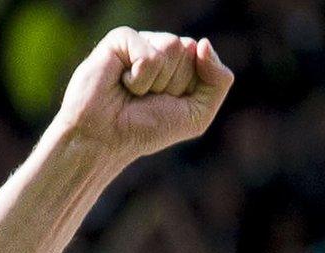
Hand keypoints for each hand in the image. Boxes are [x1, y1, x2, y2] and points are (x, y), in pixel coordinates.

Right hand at [53, 28, 233, 162]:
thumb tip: (203, 43)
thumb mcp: (198, 114)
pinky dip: (139, 78)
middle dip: (172, 84)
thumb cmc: (146, 129)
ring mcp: (140, 41)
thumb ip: (219, 80)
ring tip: (133, 92)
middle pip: (188, 50)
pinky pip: (148, 54)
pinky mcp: (119, 40)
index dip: (188, 88)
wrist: (105, 140)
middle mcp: (161, 47)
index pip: (204, 59)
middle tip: (146, 99)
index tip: (166, 103)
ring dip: (155, 82)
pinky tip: (121, 83)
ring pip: (172, 47)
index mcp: (181, 61)